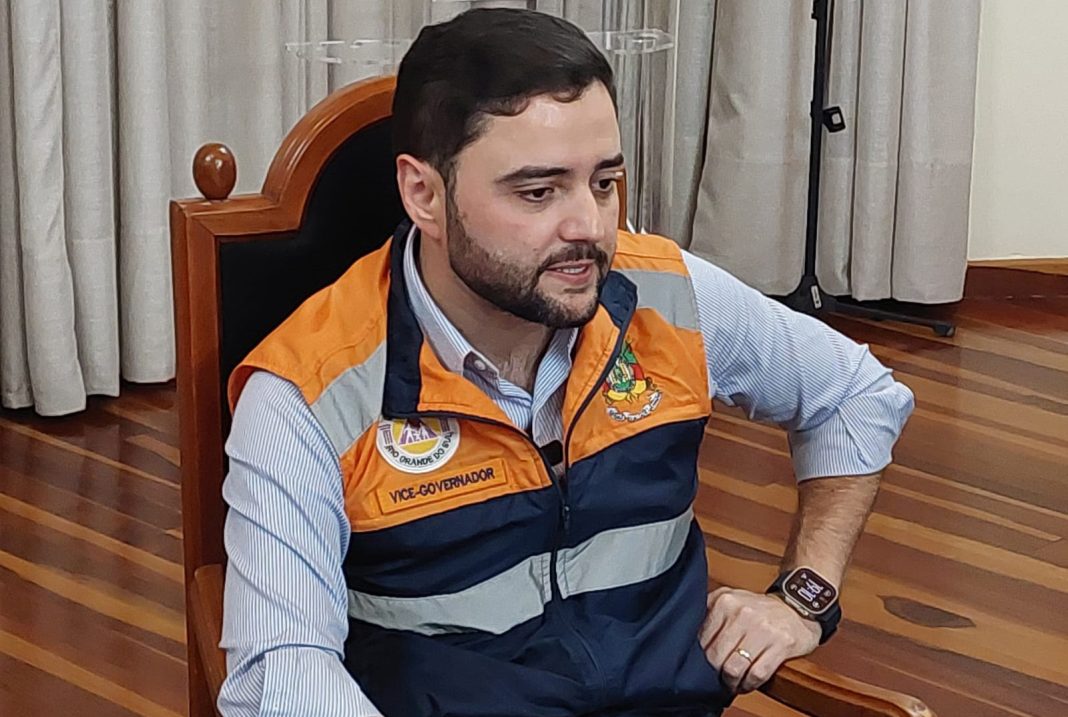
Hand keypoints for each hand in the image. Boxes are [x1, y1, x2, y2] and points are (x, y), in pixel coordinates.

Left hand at [699, 587, 821, 693]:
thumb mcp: (730, 599)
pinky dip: (749, 684)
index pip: (701, 639)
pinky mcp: (781, 644)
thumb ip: (709, 614)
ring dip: (731, 681)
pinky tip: (748, 682)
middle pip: (715, 656)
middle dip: (714, 672)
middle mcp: (742, 612)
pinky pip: (757, 674)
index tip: (704, 664)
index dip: (700, 657)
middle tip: (717, 676)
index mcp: (724, 600)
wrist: (797, 605)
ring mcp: (762, 628)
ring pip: (734, 667)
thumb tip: (689, 641)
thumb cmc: (759, 609)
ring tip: (732, 682)